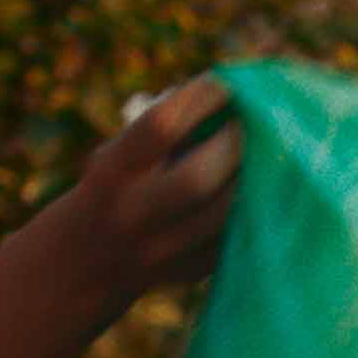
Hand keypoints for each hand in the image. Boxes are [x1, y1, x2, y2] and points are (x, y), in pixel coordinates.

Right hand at [34, 74, 244, 305]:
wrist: (87, 257)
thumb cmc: (120, 184)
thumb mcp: (122, 153)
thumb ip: (169, 129)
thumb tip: (237, 93)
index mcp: (113, 170)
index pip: (161, 127)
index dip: (201, 100)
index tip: (229, 84)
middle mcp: (132, 211)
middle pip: (196, 179)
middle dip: (234, 145)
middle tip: (253, 124)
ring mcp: (160, 249)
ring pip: (223, 215)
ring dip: (254, 178)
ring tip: (270, 154)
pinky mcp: (188, 273)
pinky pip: (232, 239)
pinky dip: (254, 210)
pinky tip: (266, 189)